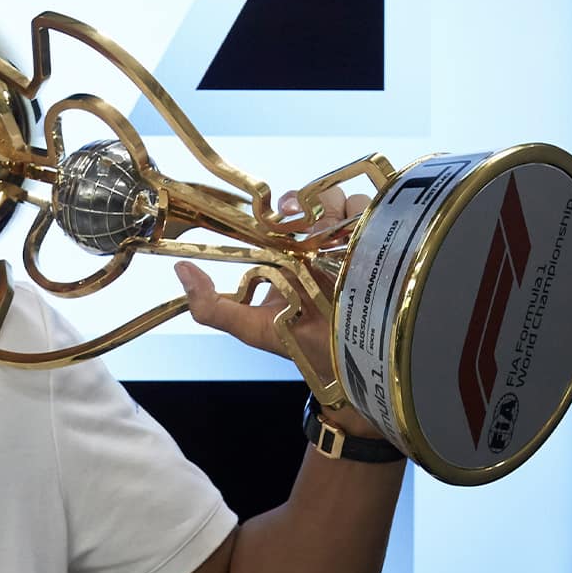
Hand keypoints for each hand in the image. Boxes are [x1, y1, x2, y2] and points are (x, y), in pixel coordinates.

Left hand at [173, 186, 386, 439]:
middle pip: (326, 200)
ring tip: (345, 239)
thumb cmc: (298, 344)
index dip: (291, 203)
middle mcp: (324, 243)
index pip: (291, 209)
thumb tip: (181, 271)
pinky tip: (370, 247)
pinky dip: (381, 225)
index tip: (289, 212)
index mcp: (290, 251)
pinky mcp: (389, 255)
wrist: (349, 372)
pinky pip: (390, 224)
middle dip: (322, 203)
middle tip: (318, 222)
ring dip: (352, 215)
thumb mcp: (251, 327)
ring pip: (357, 207)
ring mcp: (357, 247)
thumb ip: (211, 305)